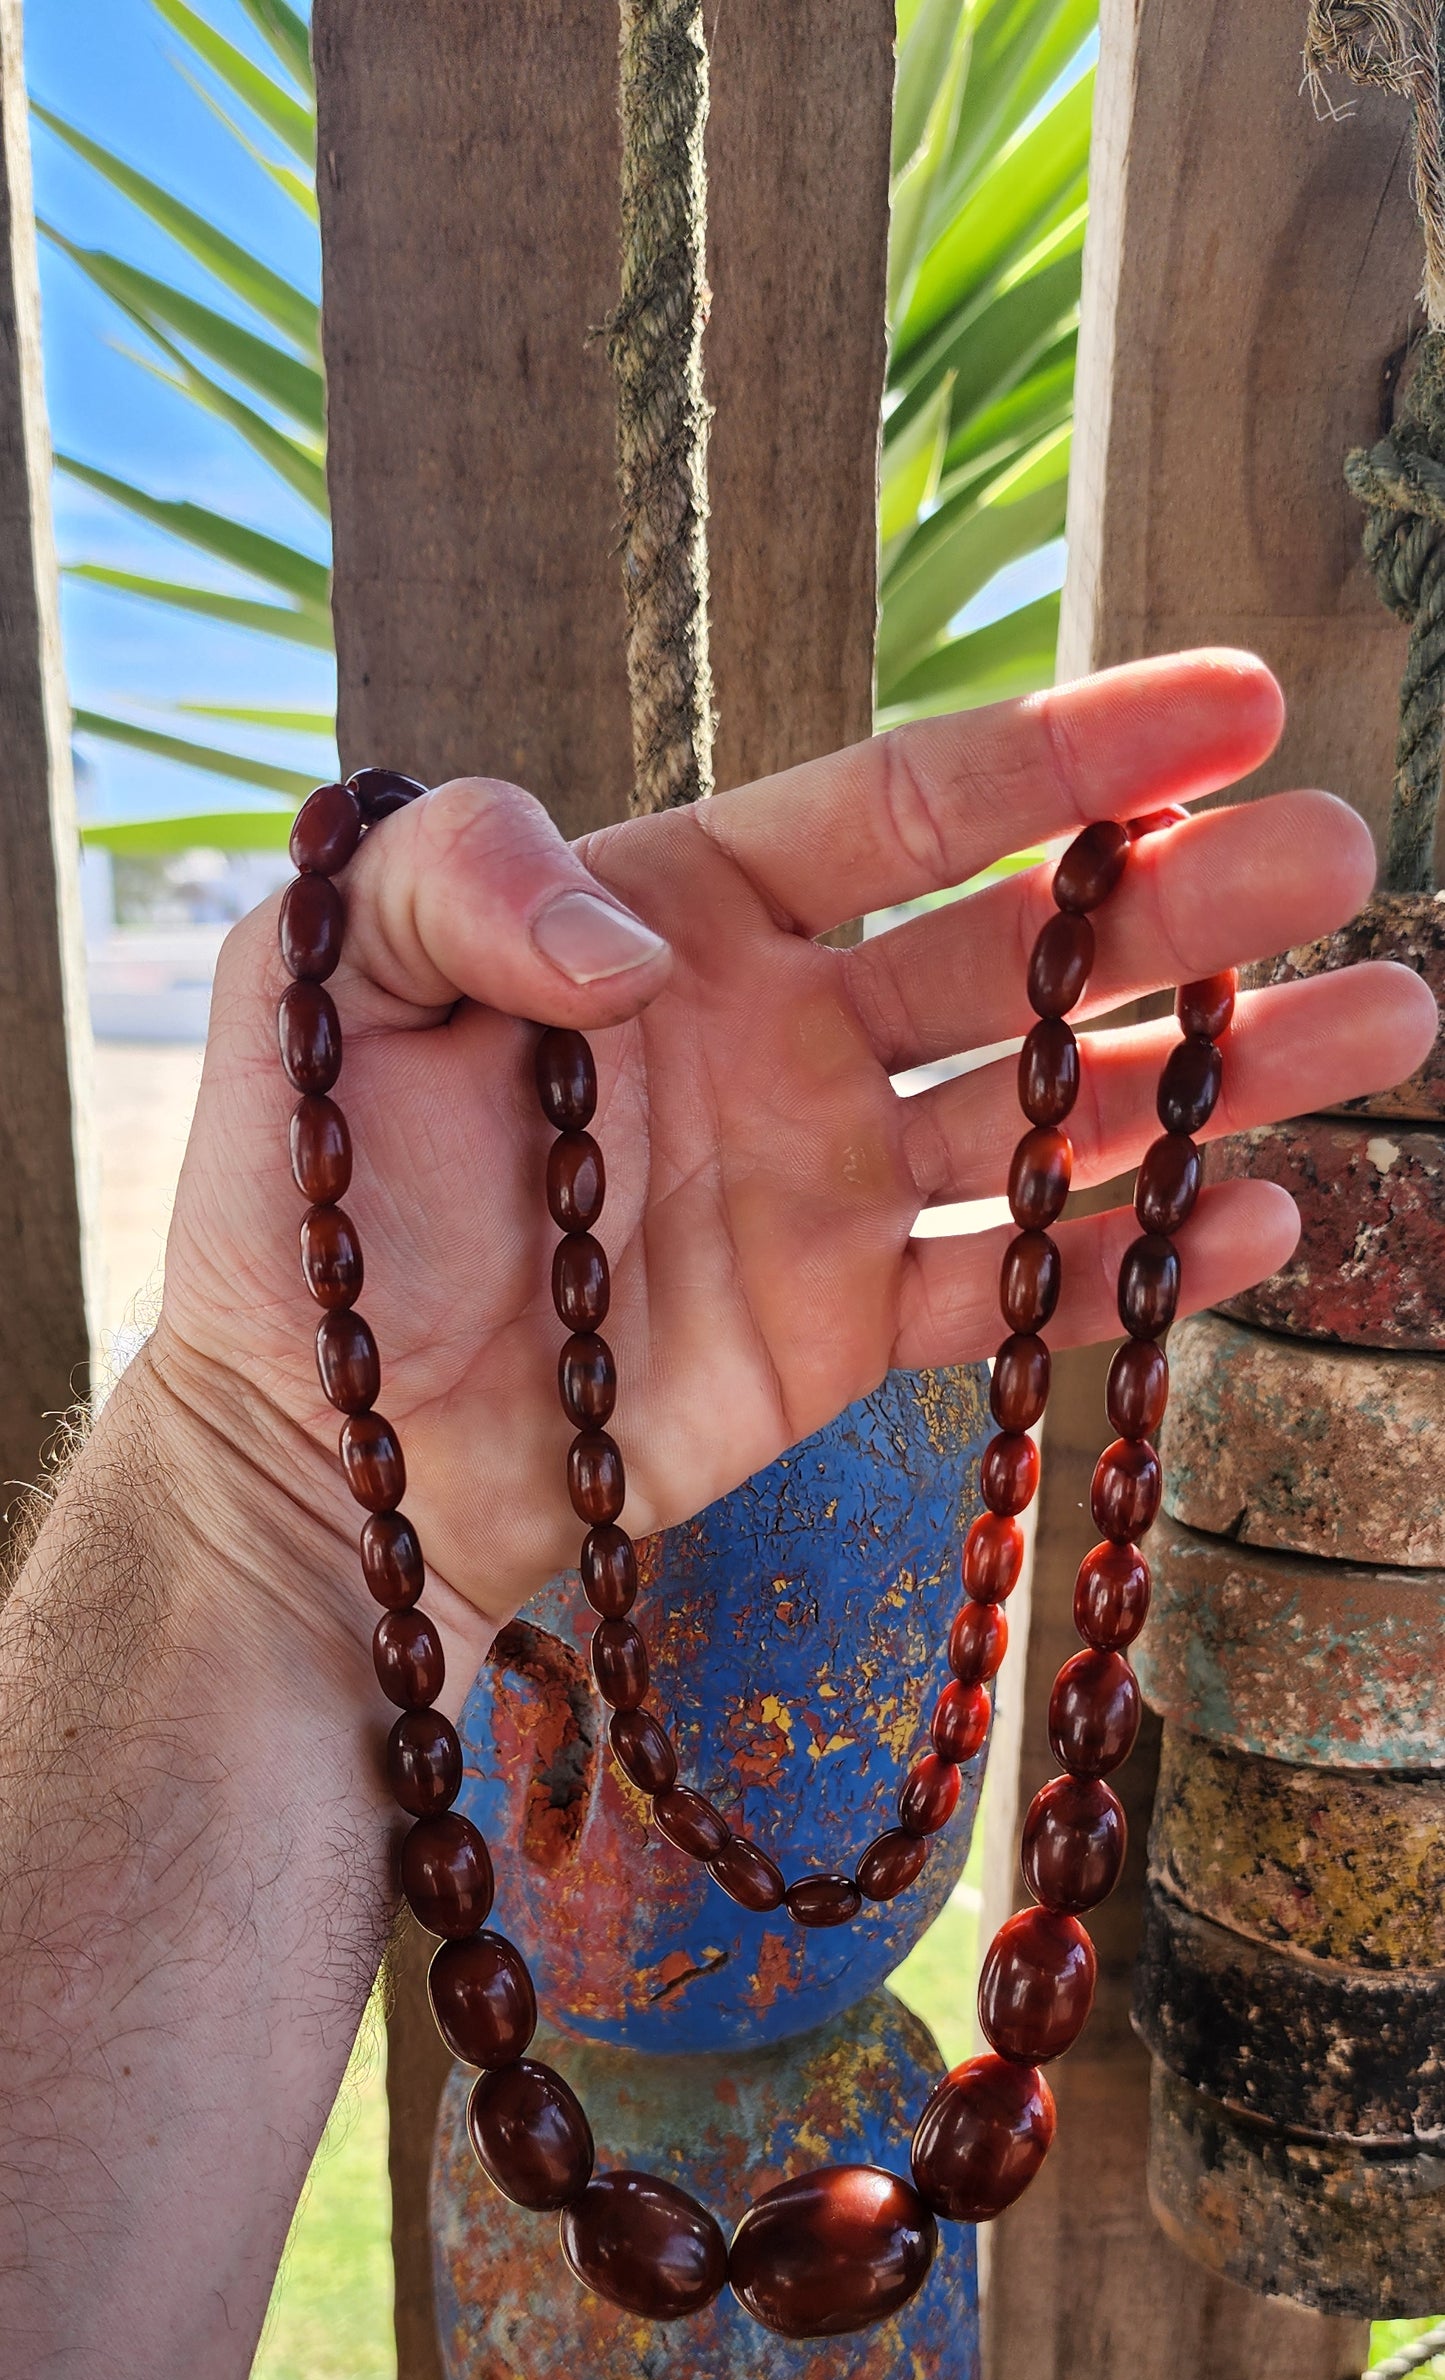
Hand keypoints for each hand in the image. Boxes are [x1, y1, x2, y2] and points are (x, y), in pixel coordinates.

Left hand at [151, 649, 1433, 1658]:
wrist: (320, 1446)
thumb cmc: (305, 1200)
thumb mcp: (318, 979)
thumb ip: (462, 880)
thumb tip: (645, 941)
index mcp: (685, 915)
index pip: (904, 808)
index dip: (1065, 754)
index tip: (1228, 707)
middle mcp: (784, 1035)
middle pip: (1024, 949)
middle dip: (1187, 902)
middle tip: (1344, 859)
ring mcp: (827, 1185)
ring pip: (1053, 1110)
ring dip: (1210, 1070)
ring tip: (1379, 1020)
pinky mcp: (839, 1331)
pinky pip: (1009, 1291)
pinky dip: (1129, 1266)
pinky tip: (1257, 1217)